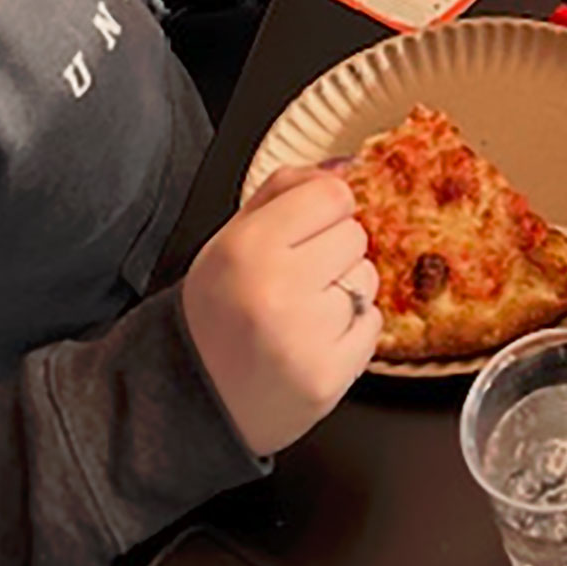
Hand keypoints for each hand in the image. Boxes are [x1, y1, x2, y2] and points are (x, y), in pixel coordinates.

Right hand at [182, 168, 378, 458]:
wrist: (194, 400)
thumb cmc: (216, 312)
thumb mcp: (230, 238)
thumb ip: (284, 191)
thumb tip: (345, 165)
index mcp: (247, 248)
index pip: (332, 195)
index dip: (323, 210)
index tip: (307, 229)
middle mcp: (277, 290)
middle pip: (354, 236)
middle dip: (332, 253)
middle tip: (296, 280)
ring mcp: (306, 338)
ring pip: (368, 279)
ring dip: (344, 291)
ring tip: (301, 314)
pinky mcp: (328, 378)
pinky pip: (372, 325)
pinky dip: (351, 331)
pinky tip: (313, 341)